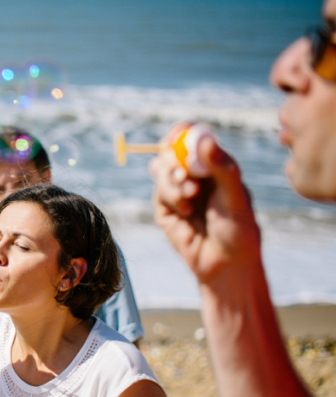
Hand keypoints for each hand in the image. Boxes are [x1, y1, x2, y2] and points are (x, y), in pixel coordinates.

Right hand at [150, 124, 261, 283]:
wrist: (225, 263)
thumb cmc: (239, 229)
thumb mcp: (235, 195)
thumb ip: (221, 166)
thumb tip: (204, 138)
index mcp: (213, 165)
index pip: (191, 138)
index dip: (181, 133)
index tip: (176, 136)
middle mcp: (194, 174)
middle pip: (169, 150)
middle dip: (174, 160)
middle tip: (187, 176)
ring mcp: (177, 191)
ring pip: (159, 169)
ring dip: (172, 181)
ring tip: (190, 198)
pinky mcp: (165, 208)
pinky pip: (158, 191)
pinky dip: (171, 198)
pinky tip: (186, 213)